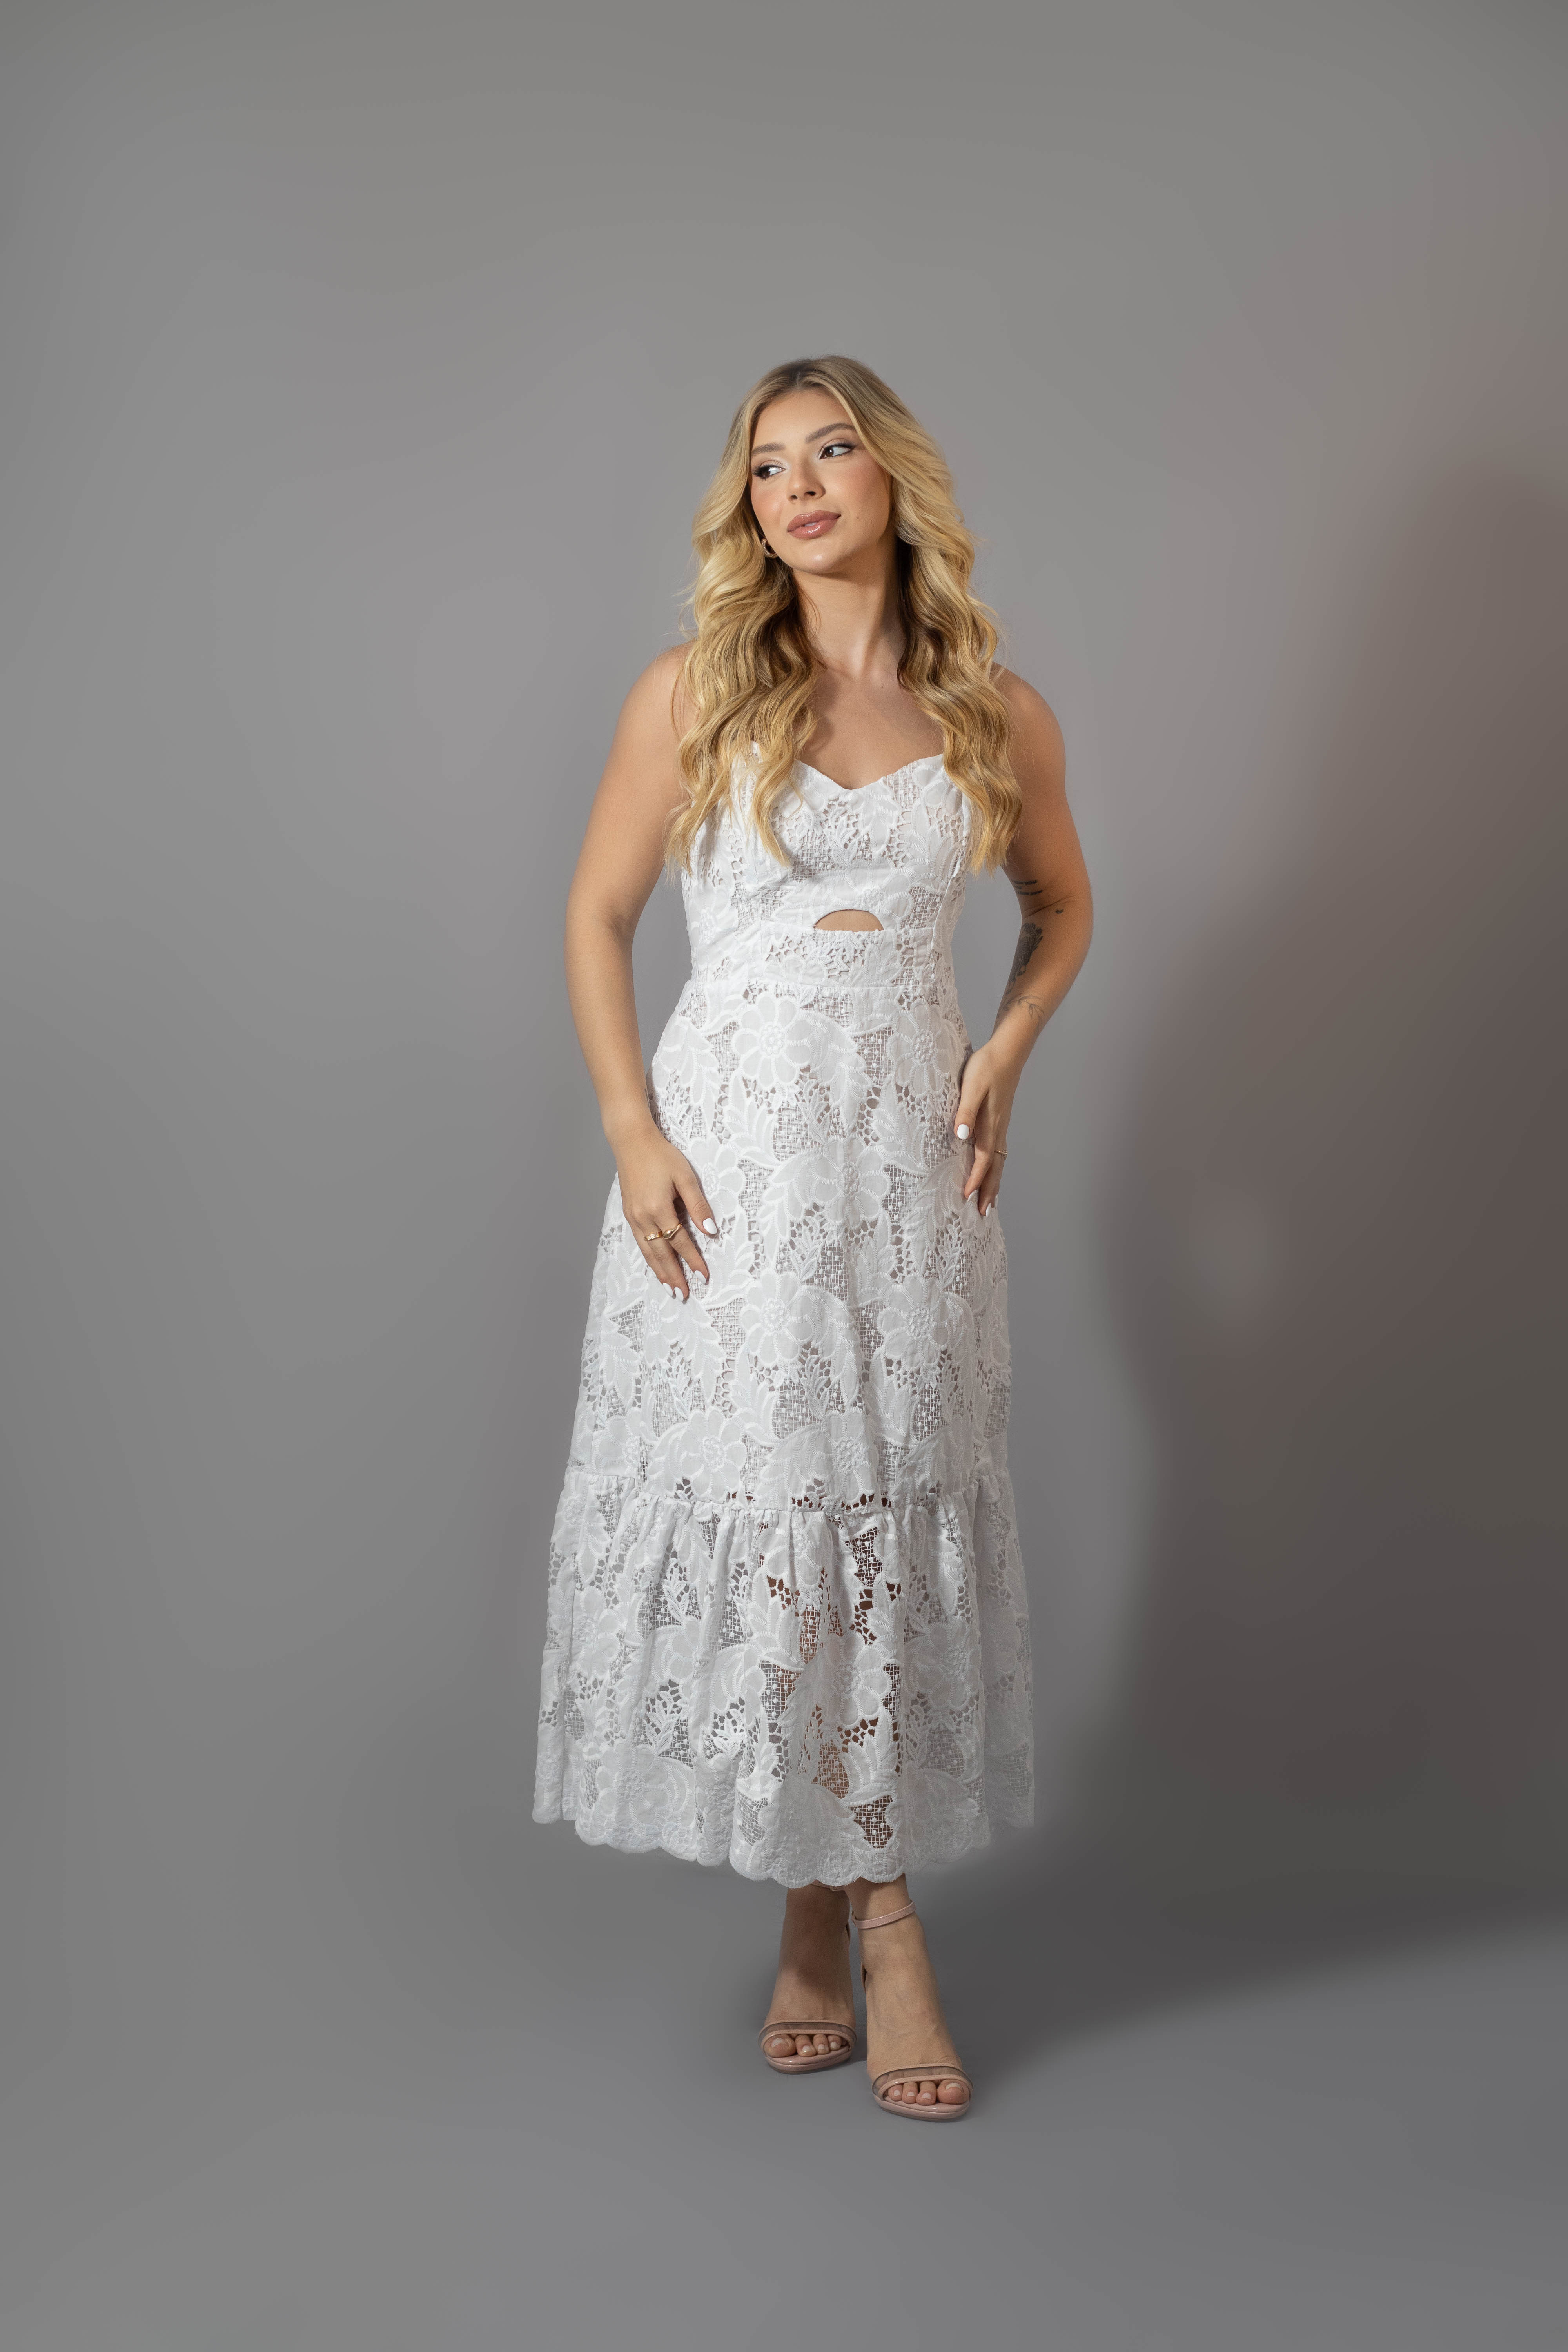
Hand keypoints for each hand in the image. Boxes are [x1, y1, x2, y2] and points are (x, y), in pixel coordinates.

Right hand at [615, 1132, 718, 1299]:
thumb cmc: (661, 1155)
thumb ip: (698, 1205)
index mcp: (658, 1208)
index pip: (680, 1241)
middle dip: (673, 1276)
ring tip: (670, 1290)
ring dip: (659, 1272)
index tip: (703, 1276)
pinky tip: (655, 1266)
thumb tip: (711, 1231)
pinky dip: (649, 1258)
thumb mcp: (686, 1176)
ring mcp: (633, 1217)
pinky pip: (640, 1243)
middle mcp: (642, 1217)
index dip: (693, 1259)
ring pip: (648, 1252)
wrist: (631, 1141)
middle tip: (684, 1295)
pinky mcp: (629, 1214)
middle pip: (661, 1254)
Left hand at [953, 1042, 1018, 1216]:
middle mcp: (998, 1130)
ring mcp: (1001, 1126)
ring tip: (990, 1202)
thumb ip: (965, 1110)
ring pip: (998, 1162)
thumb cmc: (987, 1067)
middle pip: (994, 1168)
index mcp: (990, 1125)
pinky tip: (991, 1170)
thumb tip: (961, 1135)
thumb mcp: (972, 1086)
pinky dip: (995, 1167)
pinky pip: (998, 1152)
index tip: (967, 1198)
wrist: (1007, 1051)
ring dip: (994, 1183)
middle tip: (983, 1214)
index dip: (975, 1180)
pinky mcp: (1000, 1120)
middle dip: (989, 1191)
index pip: (982, 1160)